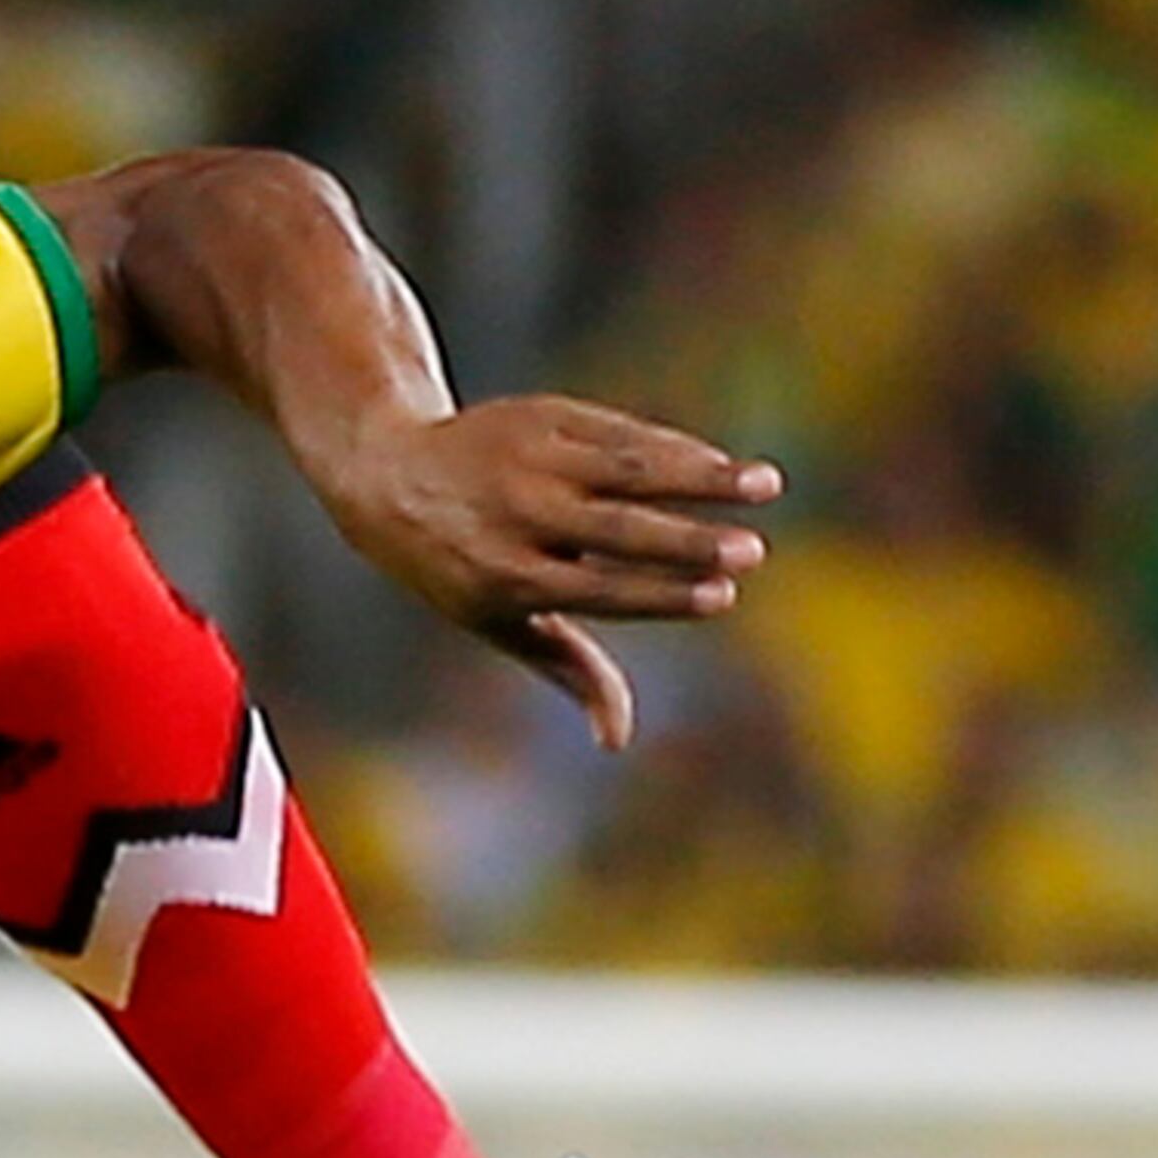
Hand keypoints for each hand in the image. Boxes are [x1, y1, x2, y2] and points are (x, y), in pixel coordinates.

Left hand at [327, 399, 780, 749]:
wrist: (390, 474)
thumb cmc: (461, 566)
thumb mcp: (500, 623)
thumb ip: (569, 671)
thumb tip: (617, 741)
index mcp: (506, 578)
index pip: (598, 590)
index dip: (662, 594)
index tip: (723, 597)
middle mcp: (518, 515)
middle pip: (618, 529)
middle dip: (690, 541)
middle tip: (755, 552)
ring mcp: (531, 461)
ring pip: (630, 468)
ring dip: (703, 476)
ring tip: (767, 485)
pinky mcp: (544, 417)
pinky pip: (620, 432)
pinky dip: (675, 448)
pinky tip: (721, 465)